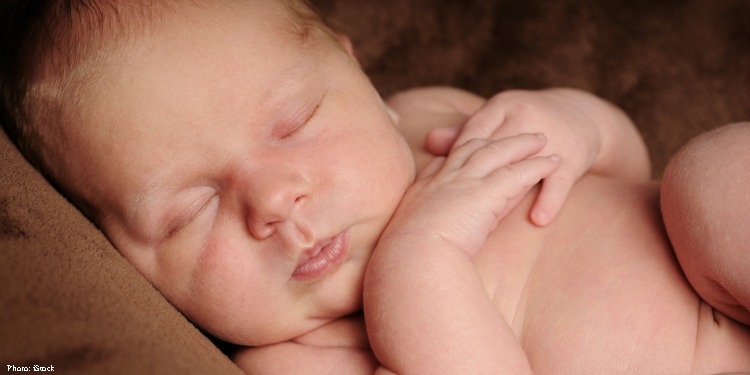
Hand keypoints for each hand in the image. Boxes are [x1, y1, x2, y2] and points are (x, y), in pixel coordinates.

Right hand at [387, 133, 558, 257]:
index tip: (469, 148)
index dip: (459, 154)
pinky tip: (553, 163)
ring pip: (497, 152)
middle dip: (492, 138)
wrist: (412, 259)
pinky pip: (517, 173)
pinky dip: (537, 166)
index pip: (444, 164)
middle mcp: (443, 180)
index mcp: (423, 192)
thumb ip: (419, 234)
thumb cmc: (407, 260)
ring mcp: (464, 183)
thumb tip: (421, 244)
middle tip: (509, 131)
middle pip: (471, 147)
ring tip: (541, 139)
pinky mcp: (484, 193)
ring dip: (520, 143)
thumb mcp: (408, 240)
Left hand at [425, 89, 602, 225]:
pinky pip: (559, 183)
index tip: (440, 184)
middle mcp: (525, 117)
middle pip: (497, 151)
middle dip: (479, 179)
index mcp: (502, 107)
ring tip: (494, 220)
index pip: (473, 132)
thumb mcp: (497, 120)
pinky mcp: (573, 158)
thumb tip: (430, 141)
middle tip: (458, 209)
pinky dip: (549, 201)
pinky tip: (538, 219)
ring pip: (526, 169)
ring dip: (511, 194)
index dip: (456, 158)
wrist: (580, 115)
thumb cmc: (524, 122)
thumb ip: (464, 132)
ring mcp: (552, 138)